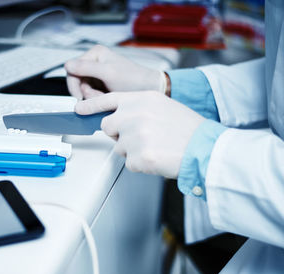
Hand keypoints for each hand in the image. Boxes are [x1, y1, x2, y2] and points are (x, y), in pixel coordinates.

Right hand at [65, 45, 165, 99]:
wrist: (148, 88)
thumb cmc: (133, 78)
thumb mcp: (108, 73)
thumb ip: (86, 68)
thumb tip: (67, 65)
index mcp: (95, 54)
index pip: (72, 69)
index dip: (73, 85)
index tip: (79, 97)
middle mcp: (95, 62)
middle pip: (77, 81)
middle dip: (87, 92)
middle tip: (98, 97)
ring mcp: (98, 74)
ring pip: (84, 90)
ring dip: (93, 97)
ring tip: (106, 97)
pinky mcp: (101, 84)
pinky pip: (91, 94)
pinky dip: (97, 99)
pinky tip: (107, 98)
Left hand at [75, 91, 204, 177]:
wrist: (205, 147)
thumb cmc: (188, 129)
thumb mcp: (162, 105)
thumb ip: (138, 107)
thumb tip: (119, 116)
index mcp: (141, 98)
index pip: (107, 100)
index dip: (91, 105)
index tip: (79, 109)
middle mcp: (134, 114)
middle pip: (107, 126)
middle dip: (118, 134)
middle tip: (140, 137)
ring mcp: (135, 135)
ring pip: (119, 147)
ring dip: (133, 151)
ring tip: (156, 147)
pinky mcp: (138, 156)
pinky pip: (130, 164)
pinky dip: (142, 165)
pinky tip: (158, 157)